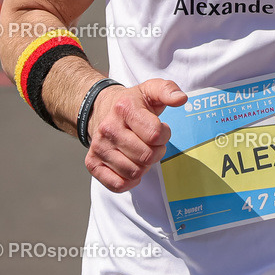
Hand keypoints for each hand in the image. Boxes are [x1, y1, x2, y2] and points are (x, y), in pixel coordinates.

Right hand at [84, 78, 186, 192]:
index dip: (164, 134)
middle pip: (146, 156)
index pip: (155, 134)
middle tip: (152, 144)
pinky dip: (129, 181)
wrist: (102, 109)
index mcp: (124, 108)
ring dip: (144, 166)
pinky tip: (131, 166)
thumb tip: (181, 98)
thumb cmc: (132, 103)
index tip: (160, 129)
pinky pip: (117, 184)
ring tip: (141, 152)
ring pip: (134, 172)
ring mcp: (98, 147)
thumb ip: (168, 90)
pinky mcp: (92, 163)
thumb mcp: (150, 90)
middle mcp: (108, 128)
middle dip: (156, 152)